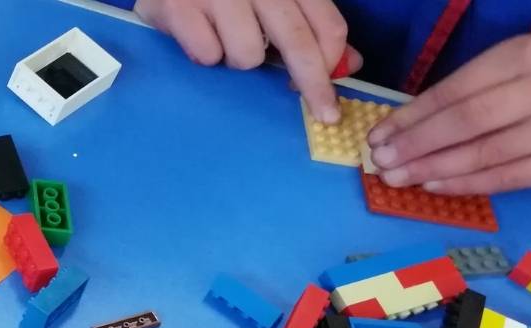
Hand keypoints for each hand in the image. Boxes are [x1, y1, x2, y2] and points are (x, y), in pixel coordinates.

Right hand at [136, 0, 359, 122]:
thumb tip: (350, 64)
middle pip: (297, 42)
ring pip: (247, 55)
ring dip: (236, 59)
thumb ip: (311, 27)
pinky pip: (207, 54)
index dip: (332, 62)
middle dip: (313, 84)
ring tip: (223, 40)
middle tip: (325, 114)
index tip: (331, 94)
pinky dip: (203, 54)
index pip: (325, 24)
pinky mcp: (180, 7)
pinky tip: (196, 34)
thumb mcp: (271, 1)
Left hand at [366, 35, 530, 194]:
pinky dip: (462, 184)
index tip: (377, 135)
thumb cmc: (529, 85)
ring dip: (432, 169)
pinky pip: (503, 179)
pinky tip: (431, 186)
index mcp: (524, 57)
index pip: (455, 92)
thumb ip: (456, 95)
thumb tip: (394, 132)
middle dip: (417, 144)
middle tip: (381, 160)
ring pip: (483, 155)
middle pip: (468, 122)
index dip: (411, 117)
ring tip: (397, 177)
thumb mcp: (499, 72)